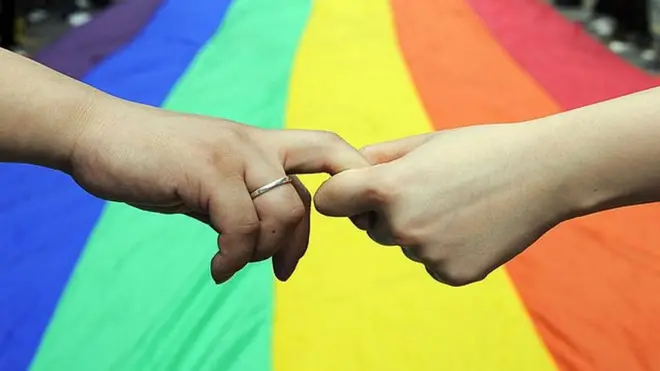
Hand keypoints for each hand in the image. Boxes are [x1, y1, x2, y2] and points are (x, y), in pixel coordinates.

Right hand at [69, 97, 368, 282]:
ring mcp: (233, 154)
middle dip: (305, 238)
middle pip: (313, 187)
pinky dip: (235, 257)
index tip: (346, 220)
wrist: (101, 135)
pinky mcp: (207, 170)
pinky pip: (241, 226)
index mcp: (260, 143)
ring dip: (263, 252)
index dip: (351, 178)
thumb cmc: (156, 160)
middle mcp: (255, 144)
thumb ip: (242, 200)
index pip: (327, 149)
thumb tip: (265, 238)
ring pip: (282, 213)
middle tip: (285, 269)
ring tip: (234, 264)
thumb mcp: (210, 180)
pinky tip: (218, 269)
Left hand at [315, 123, 567, 285]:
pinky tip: (471, 226)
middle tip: (429, 190)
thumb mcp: (422, 143)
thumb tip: (344, 173)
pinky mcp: (451, 275)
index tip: (354, 190)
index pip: (329, 201)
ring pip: (403, 243)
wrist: (543, 173)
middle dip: (385, 211)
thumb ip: (376, 159)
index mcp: (387, 188)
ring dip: (417, 229)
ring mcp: (427, 255)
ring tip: (457, 204)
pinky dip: (443, 248)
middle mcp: (402, 226)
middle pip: (368, 226)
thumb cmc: (479, 149)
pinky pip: (430, 262)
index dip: (340, 194)